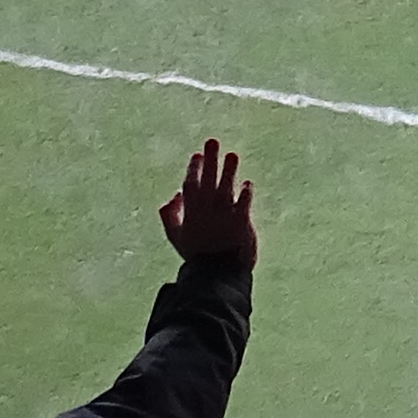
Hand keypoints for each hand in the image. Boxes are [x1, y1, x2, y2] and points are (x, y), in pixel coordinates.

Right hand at [160, 141, 257, 270]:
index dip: (194, 169)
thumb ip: (170, 215)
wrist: (216, 276)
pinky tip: (247, 183)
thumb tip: (174, 195)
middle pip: (208, 181)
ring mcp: (224, 217)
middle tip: (212, 141)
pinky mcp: (241, 223)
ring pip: (226, 188)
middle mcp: (207, 212)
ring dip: (229, 171)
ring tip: (232, 154)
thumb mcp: (176, 237)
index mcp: (191, 214)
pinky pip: (244, 204)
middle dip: (210, 160)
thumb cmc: (197, 255)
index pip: (191, 186)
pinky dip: (245, 193)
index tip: (197, 154)